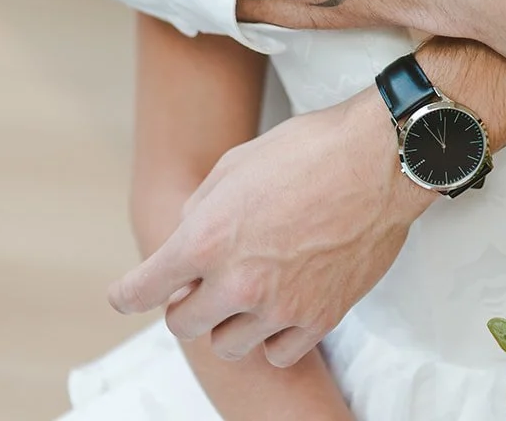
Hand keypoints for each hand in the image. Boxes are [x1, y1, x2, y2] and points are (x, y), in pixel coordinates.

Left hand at [109, 87, 429, 366]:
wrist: (379, 160)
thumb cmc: (308, 149)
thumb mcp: (237, 163)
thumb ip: (201, 209)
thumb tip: (188, 238)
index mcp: (206, 238)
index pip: (142, 289)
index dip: (127, 294)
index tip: (126, 295)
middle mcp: (236, 281)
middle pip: (182, 324)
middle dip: (185, 303)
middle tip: (203, 281)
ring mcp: (279, 306)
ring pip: (228, 345)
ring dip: (229, 322)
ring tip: (248, 291)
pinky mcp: (319, 319)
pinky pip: (277, 354)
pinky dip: (272, 336)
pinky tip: (281, 307)